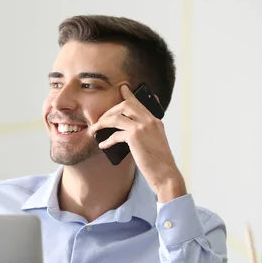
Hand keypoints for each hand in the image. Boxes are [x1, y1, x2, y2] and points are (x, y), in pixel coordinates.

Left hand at [89, 84, 186, 201]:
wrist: (166, 174)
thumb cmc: (158, 163)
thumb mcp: (154, 143)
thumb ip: (144, 134)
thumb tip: (124, 133)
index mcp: (155, 122)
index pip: (140, 103)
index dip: (129, 95)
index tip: (122, 88)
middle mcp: (150, 121)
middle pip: (126, 105)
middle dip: (110, 111)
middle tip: (100, 120)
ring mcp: (143, 127)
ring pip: (117, 116)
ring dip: (103, 122)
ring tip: (95, 129)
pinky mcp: (135, 137)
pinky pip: (115, 134)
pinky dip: (107, 140)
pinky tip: (102, 146)